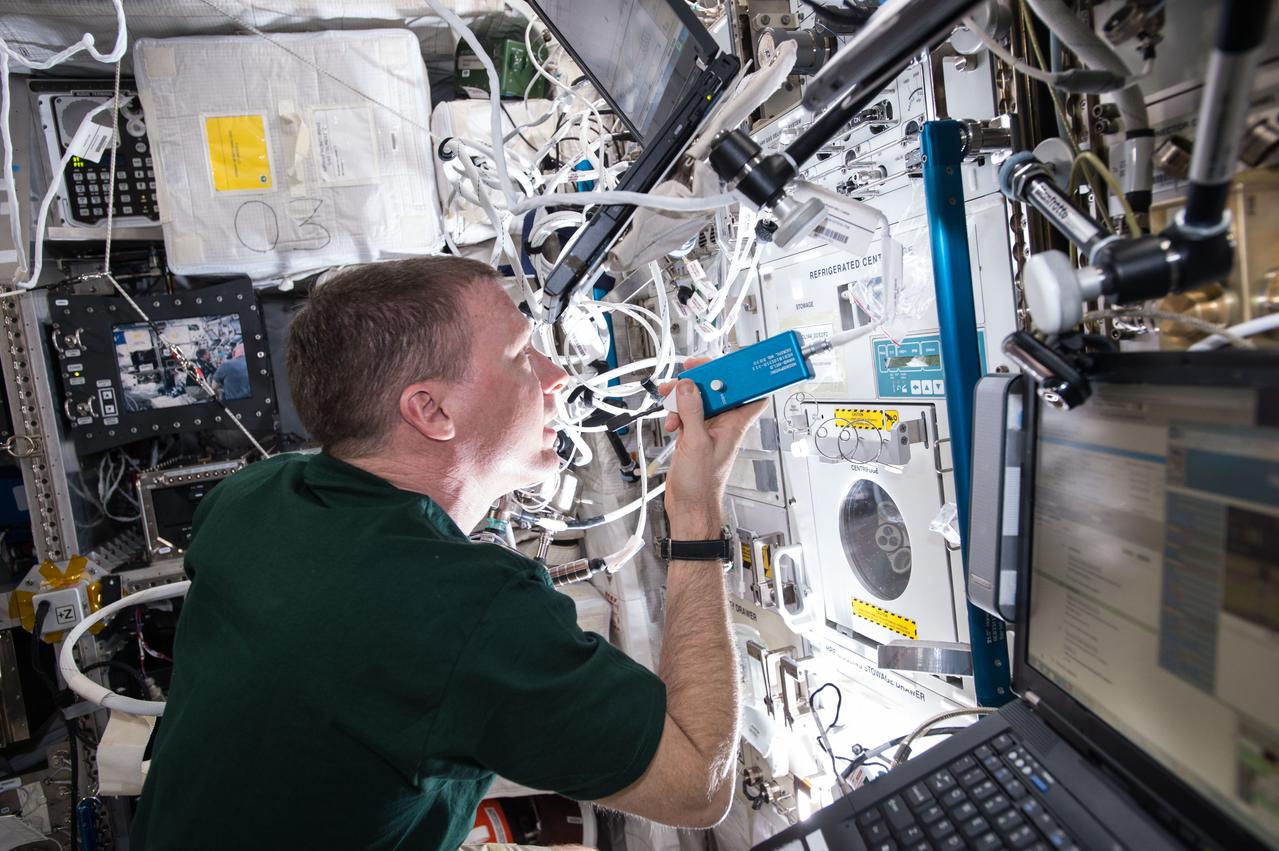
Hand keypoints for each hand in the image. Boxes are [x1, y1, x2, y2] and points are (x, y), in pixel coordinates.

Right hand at [660, 358, 767, 536]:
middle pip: (719, 390)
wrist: (688, 505)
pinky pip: (687, 413)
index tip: (729, 362)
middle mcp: (725, 424)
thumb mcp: (696, 443)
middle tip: (687, 373)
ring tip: (670, 399)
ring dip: (683, 397)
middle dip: (701, 380)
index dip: (744, 374)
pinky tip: (671, 422)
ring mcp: (709, 428)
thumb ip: (692, 412)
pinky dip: (677, 413)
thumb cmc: (702, 484)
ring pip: (699, 400)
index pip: (752, 392)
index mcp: (735, 424)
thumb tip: (690, 387)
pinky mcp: (694, 434)